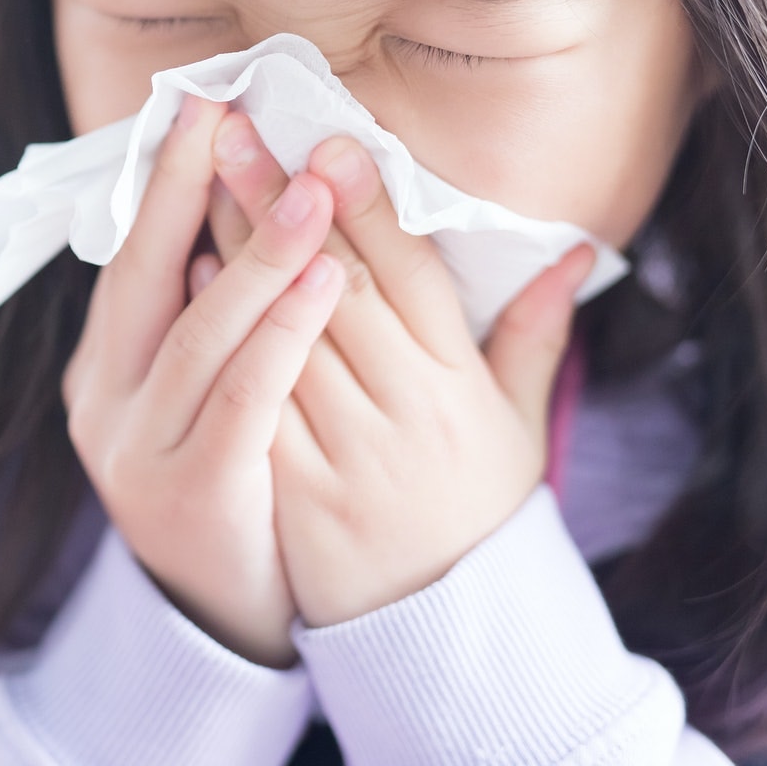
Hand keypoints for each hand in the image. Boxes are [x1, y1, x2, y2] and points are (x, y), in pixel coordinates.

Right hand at [61, 93, 345, 665]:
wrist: (224, 621)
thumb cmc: (231, 482)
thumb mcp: (200, 395)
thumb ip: (205, 312)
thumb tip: (238, 211)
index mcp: (105, 366)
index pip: (131, 256)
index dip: (165, 180)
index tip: (201, 103)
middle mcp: (103, 399)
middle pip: (143, 276)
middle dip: (186, 189)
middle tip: (228, 110)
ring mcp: (136, 448)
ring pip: (198, 332)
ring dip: (254, 251)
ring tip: (307, 186)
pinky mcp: (188, 491)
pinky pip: (241, 395)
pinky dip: (280, 331)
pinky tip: (323, 280)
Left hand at [212, 118, 594, 626]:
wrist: (439, 635)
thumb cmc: (474, 514)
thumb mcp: (516, 427)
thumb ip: (535, 335)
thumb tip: (576, 250)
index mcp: (459, 385)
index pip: (410, 274)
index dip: (367, 203)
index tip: (328, 138)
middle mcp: (406, 412)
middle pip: (336, 286)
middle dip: (284, 202)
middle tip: (239, 130)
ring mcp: (347, 453)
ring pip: (287, 333)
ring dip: (241, 252)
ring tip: (202, 179)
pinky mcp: (293, 491)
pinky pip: (253, 399)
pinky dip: (223, 335)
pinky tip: (189, 278)